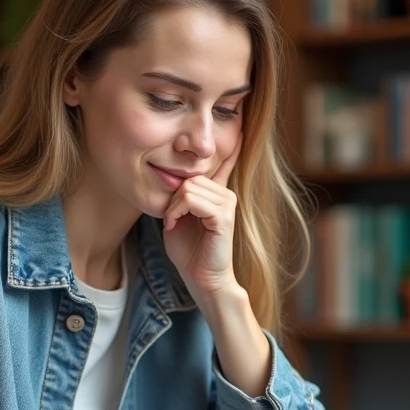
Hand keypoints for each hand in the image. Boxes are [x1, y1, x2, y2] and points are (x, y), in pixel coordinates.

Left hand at [162, 135, 242, 302]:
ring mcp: (227, 203)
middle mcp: (226, 193)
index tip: (239, 130)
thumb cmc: (189, 252)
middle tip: (170, 218)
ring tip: (173, 223)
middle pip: (189, 176)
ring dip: (172, 206)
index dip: (229, 147)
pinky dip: (175, 212)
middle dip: (172, 198)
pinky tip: (174, 225)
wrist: (202, 279)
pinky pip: (190, 200)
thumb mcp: (178, 217)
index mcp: (218, 192)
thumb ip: (180, 197)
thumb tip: (172, 177)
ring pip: (188, 187)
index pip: (224, 162)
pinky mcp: (223, 216)